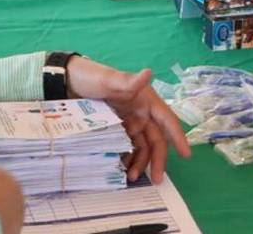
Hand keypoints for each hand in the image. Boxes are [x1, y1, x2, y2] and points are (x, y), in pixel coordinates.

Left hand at [66, 58, 191, 182]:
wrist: (66, 83)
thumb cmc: (91, 77)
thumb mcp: (108, 80)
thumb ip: (128, 81)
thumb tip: (147, 73)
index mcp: (145, 99)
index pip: (166, 119)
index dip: (177, 136)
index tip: (186, 154)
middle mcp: (141, 112)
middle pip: (155, 138)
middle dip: (158, 159)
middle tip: (156, 179)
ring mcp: (129, 122)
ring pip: (141, 146)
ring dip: (140, 162)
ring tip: (131, 178)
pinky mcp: (117, 130)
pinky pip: (127, 147)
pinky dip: (127, 159)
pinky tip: (121, 169)